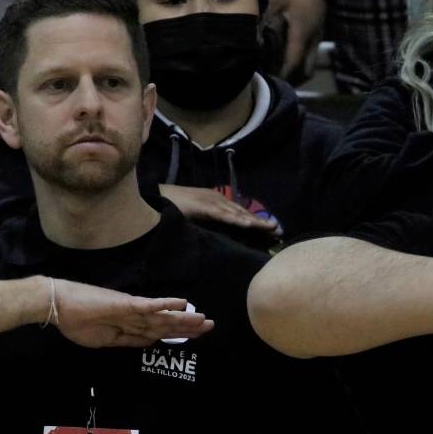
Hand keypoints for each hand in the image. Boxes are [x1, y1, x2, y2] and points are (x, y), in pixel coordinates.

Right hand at [51, 279, 213, 347]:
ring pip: (163, 316)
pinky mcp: (124, 303)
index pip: (157, 331)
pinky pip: (149, 305)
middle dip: (188, 327)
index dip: (176, 333)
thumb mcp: (104, 340)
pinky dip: (166, 304)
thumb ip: (126, 340)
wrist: (57, 305)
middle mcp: (133, 316)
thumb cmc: (75, 321)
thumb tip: (148, 342)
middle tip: (210, 326)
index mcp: (128, 325)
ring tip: (204, 320)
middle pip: (165, 323)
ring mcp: (130, 309)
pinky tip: (182, 302)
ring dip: (184, 319)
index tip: (194, 334)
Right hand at [161, 184, 280, 235]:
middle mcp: (217, 199)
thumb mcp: (193, 217)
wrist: (153, 197)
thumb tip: (215, 236)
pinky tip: (249, 224)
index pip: (239, 213)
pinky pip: (223, 215)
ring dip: (255, 221)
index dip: (256, 222)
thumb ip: (205, 224)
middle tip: (280, 231)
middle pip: (244, 213)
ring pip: (238, 213)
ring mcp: (211, 201)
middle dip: (262, 222)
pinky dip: (237, 220)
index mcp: (215, 202)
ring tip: (272, 228)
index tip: (271, 231)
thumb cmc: (171, 208)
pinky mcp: (204, 206)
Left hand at [265, 0, 326, 84]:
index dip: (282, 75)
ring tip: (280, 73)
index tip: (270, 81)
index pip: (292, 63)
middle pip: (306, 72)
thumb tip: (254, 38)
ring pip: (310, 65)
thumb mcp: (276, 1)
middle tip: (276, 81)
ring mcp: (317, 38)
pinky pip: (311, 56)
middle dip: (293, 80)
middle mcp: (311, 41)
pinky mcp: (317, 34)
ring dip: (298, 73)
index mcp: (301, 35)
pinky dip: (301, 63)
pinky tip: (287, 59)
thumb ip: (265, 20)